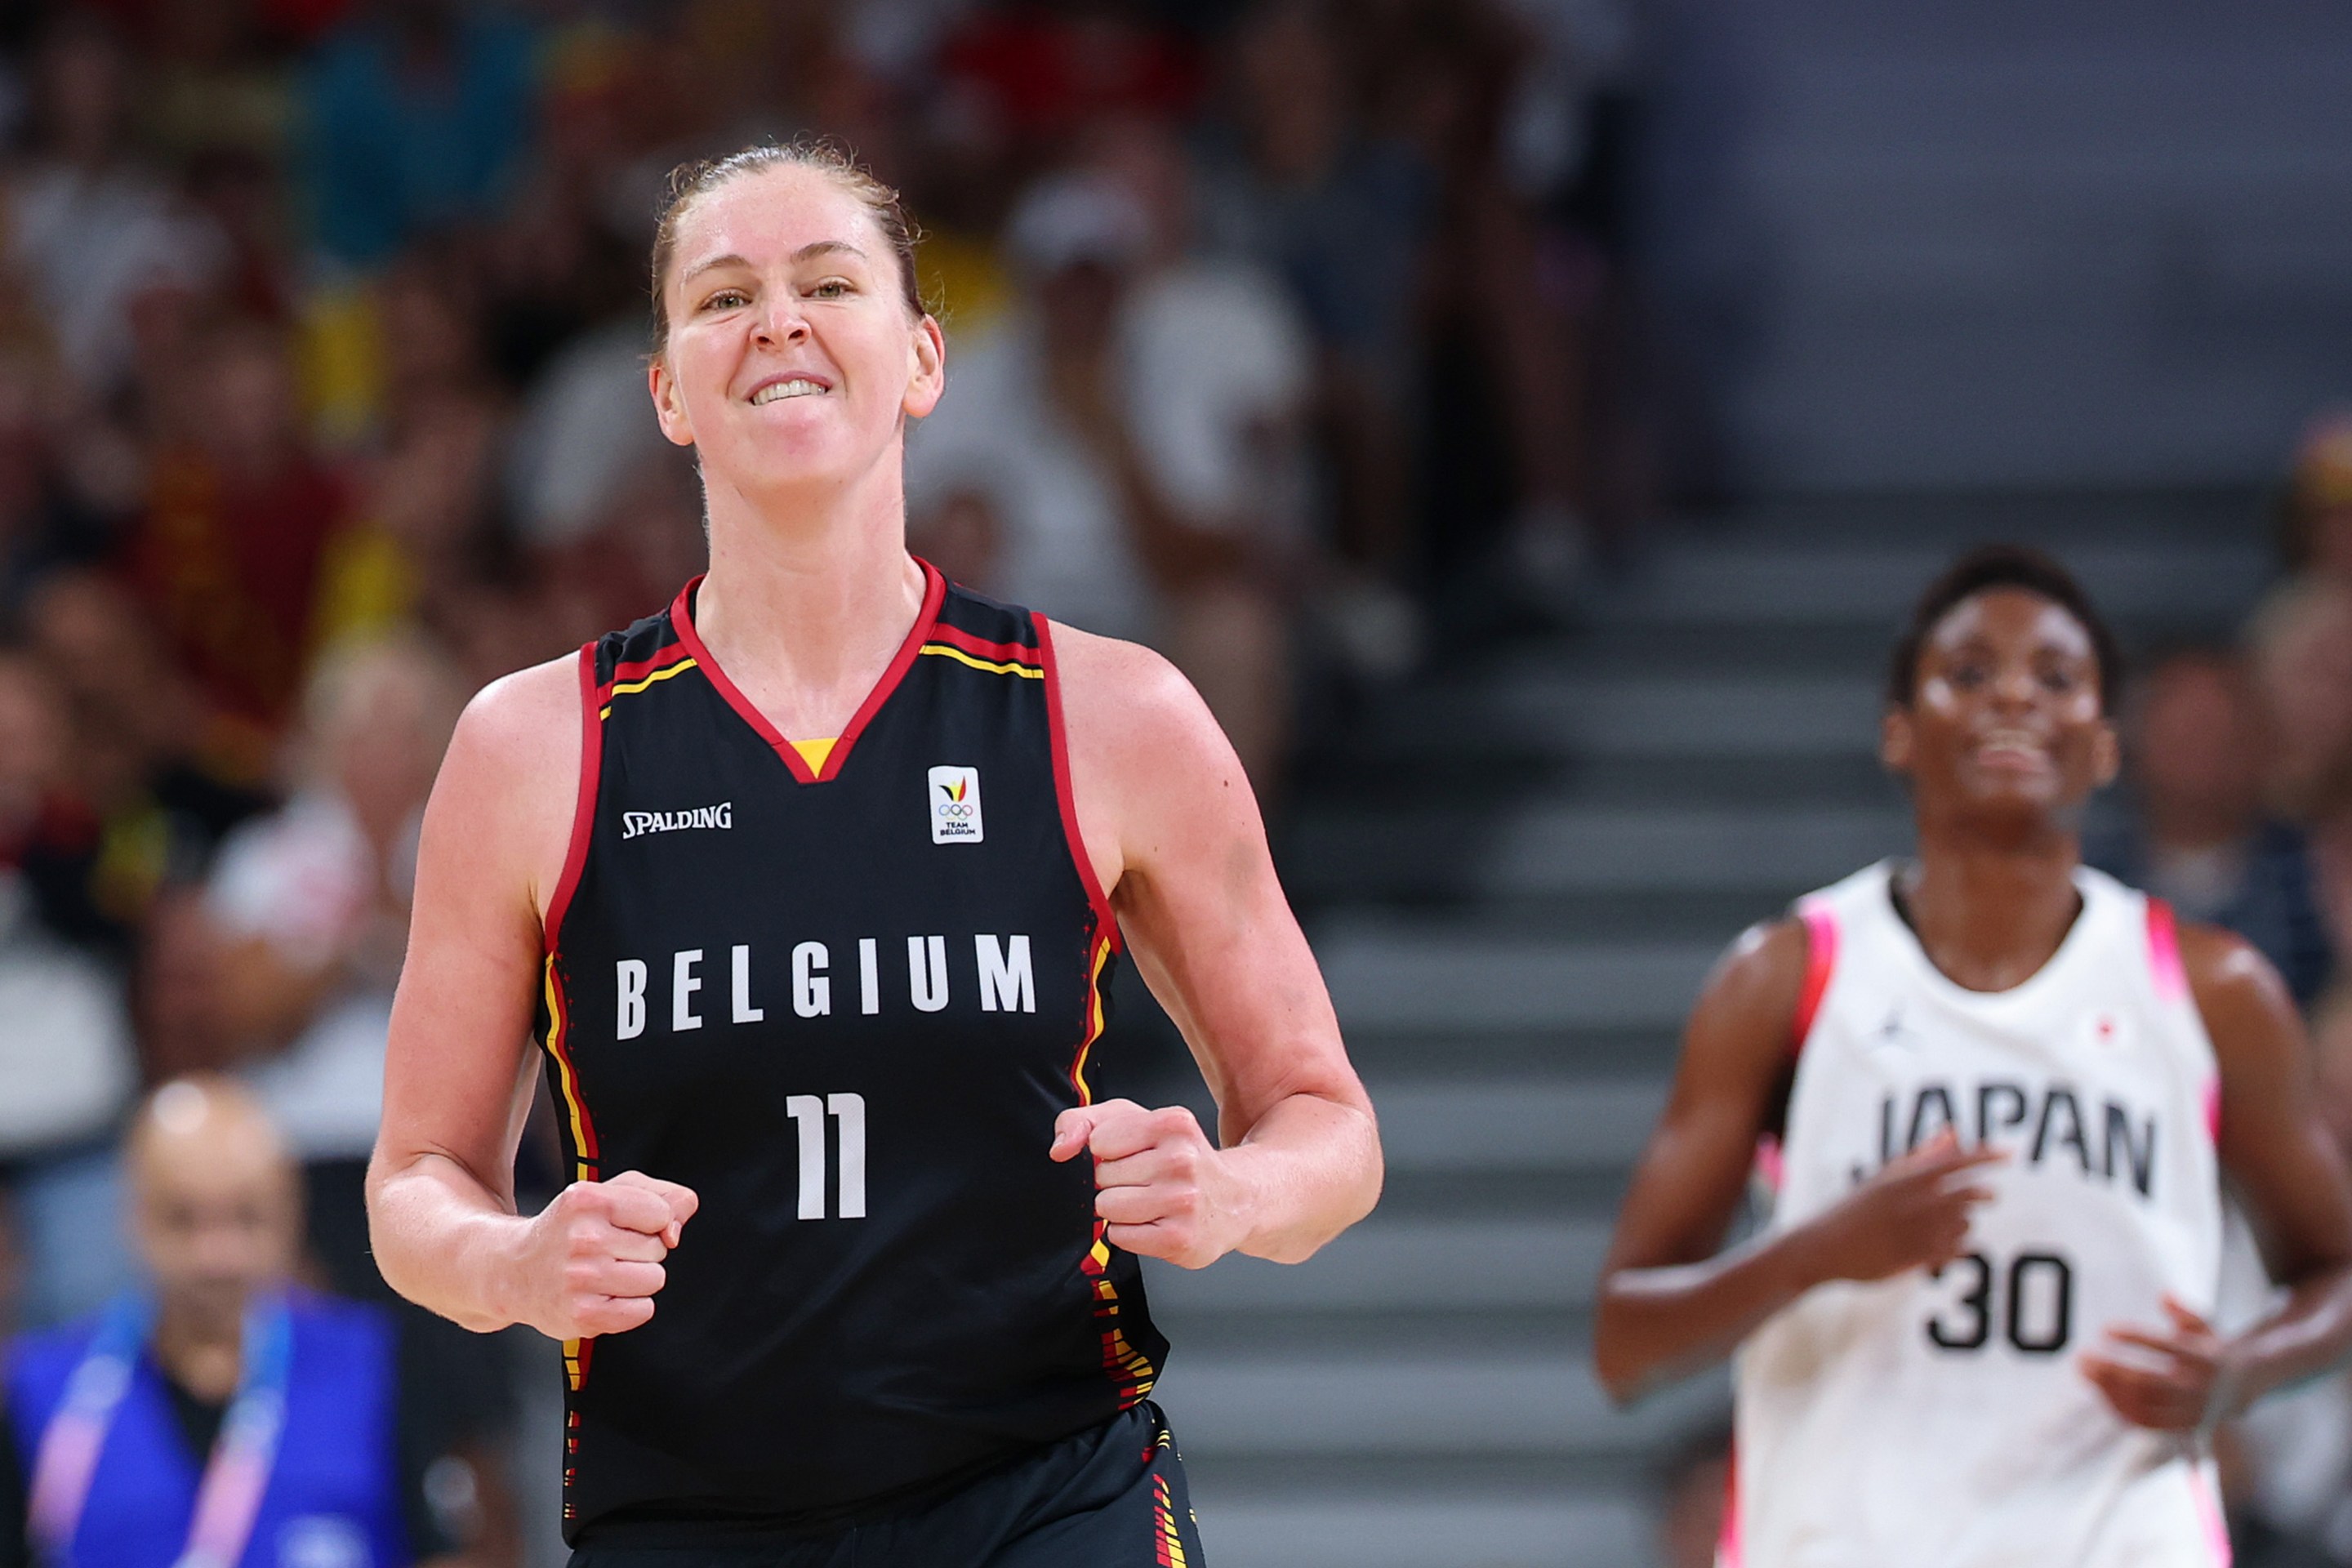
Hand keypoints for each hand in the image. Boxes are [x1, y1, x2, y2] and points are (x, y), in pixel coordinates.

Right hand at [512, 1170, 697, 1340]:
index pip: (661, 1213)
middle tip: (605, 1251)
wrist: (515, 1271)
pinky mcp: (582, 1315)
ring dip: (637, 1279)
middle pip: (659, 1248)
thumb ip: (663, 1196)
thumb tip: (675, 1230)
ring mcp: (580, 1280)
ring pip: (655, 1279)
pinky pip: (643, 1311)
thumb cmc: (571, 1228)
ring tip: (604, 1272)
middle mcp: (581, 1238)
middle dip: (640, 1250)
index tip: (623, 1224)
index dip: (650, 1220)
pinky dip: (631, 1305)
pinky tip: (603, 1295)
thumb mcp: (612, 1192)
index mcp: (587, 1199)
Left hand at [1050, 1099, 1247, 1269]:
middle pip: (1102, 1177)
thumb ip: (1085, 1120)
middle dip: (1116, 1181)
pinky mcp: (1179, 1239)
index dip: (1108, 1150)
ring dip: (1120, 1208)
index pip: (1099, 1141)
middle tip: (1148, 1181)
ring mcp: (1182, 1202)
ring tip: (1150, 1202)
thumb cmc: (1180, 1158)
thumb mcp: (1136, 1121)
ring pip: (1107, 1207)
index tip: (1133, 1154)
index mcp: (1173, 1124)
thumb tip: (1060, 1149)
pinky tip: (1155, 1221)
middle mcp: (1181, 1161)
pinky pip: (1119, 1236)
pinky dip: (1129, 1232)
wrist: (1237, 1198)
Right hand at [1800, 1131, 2003, 1282]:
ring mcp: (1915, 1230)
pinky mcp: (1915, 1257)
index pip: (1955, 1161)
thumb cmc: (1857, 1207)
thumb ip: (1923, 1155)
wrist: (1825, 1245)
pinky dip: (1959, 1246)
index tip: (2008, 1154)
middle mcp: (1912, 1202)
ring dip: (1967, 1222)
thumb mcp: (1886, 1177)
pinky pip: (1955, 1250)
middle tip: (1989, 1195)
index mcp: (1904, 1178)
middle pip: (1966, 1194)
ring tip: (1957, 1222)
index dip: (1985, 1156)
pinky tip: (1953, 1244)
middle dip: (1983, 1194)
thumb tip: (1953, 1131)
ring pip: (1964, 1224)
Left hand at [2081, 1296, 2232, 1431]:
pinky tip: (2100, 1392)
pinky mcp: (2182, 1425)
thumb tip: (2164, 1296)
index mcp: (2205, 1358)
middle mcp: (2198, 1387)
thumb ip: (2184, 1312)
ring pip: (2144, 1405)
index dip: (2135, 1338)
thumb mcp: (2205, 1325)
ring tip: (2085, 1371)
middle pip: (2149, 1382)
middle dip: (2111, 1370)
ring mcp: (2190, 1409)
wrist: (2246, 1386)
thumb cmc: (2213, 1349)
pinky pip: (2146, 1423)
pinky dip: (2119, 1409)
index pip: (2167, 1347)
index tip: (2106, 1330)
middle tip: (2084, 1356)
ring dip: (2108, 1390)